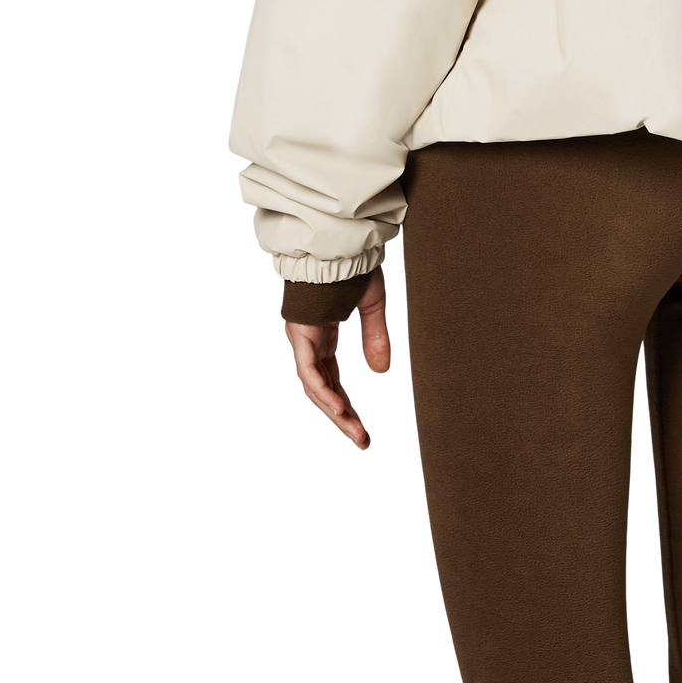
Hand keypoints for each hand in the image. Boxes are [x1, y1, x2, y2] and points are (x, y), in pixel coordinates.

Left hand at [283, 268, 393, 451]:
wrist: (342, 240)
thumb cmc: (354, 265)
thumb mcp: (371, 308)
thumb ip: (374, 339)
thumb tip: (380, 372)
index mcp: (322, 336)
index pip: (331, 381)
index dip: (347, 407)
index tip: (363, 431)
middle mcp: (308, 341)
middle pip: (322, 390)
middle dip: (343, 419)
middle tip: (362, 442)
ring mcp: (302, 338)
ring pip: (314, 386)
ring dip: (335, 412)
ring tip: (357, 434)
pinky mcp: (300, 333)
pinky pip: (309, 370)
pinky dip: (323, 392)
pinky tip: (339, 411)